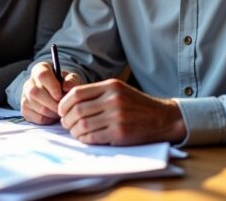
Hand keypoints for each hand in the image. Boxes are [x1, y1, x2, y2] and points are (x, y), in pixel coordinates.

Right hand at [20, 62, 82, 124]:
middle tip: (63, 107)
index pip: (42, 75)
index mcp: (41, 69)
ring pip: (36, 105)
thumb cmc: (66, 86)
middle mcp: (30, 81)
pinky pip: (36, 116)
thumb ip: (72, 81)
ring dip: (51, 112)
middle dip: (52, 103)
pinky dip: (47, 119)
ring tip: (60, 111)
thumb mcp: (72, 80)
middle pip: (36, 92)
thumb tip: (66, 86)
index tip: (60, 96)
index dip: (52, 86)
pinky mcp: (25, 109)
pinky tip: (53, 115)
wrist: (60, 97)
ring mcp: (25, 95)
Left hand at [58, 79, 186, 145]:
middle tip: (66, 124)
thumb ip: (97, 94)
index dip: (64, 103)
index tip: (61, 111)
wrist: (163, 118)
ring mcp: (117, 116)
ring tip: (76, 132)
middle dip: (67, 119)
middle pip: (77, 110)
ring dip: (74, 131)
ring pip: (83, 124)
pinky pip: (93, 137)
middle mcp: (113, 99)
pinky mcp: (120, 132)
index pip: (77, 93)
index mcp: (111, 86)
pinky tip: (86, 138)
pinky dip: (84, 139)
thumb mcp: (119, 91)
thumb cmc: (138, 106)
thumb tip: (70, 104)